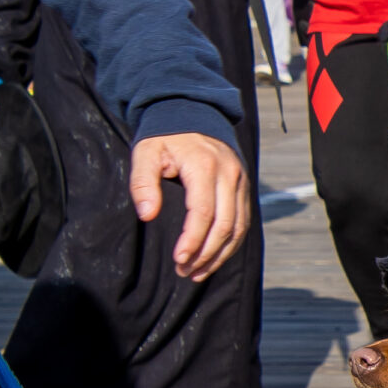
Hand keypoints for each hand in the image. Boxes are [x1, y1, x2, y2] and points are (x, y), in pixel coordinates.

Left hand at [130, 132, 250, 281]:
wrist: (192, 115)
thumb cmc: (164, 137)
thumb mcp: (145, 153)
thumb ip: (142, 183)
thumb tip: (147, 215)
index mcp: (204, 167)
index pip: (203, 213)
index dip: (192, 240)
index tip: (178, 259)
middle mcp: (229, 175)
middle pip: (225, 225)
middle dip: (206, 253)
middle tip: (185, 271)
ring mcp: (241, 181)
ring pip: (239, 227)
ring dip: (220, 254)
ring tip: (199, 272)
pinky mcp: (244, 188)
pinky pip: (244, 222)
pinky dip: (231, 243)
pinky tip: (214, 257)